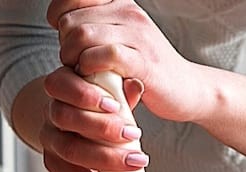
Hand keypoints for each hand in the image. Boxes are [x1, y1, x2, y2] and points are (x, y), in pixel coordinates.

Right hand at [40, 66, 145, 171]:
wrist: (72, 117)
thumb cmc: (96, 101)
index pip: (61, 85)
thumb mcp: (108, 89)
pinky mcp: (53, 162)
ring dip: (105, 159)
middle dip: (102, 128)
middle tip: (134, 135)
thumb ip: (120, 89)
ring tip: (134, 163)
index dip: (84, 95)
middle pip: (66, 118)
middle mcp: (50, 112)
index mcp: (61, 86)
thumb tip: (135, 85)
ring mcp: (50, 139)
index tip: (115, 105)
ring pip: (69, 150)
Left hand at [47, 0, 202, 121]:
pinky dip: (91, 68)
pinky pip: (105, 56)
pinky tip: (96, 78)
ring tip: (83, 71)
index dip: (58, 16)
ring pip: (83, 35)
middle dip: (64, 46)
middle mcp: (130, 12)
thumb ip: (96, 25)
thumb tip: (60, 22)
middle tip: (76, 63)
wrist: (187, 88)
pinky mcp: (144, 62)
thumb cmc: (146, 67)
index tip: (65, 36)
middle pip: (71, 21)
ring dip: (74, 59)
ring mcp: (138, 36)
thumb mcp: (121, 37)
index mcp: (122, 3)